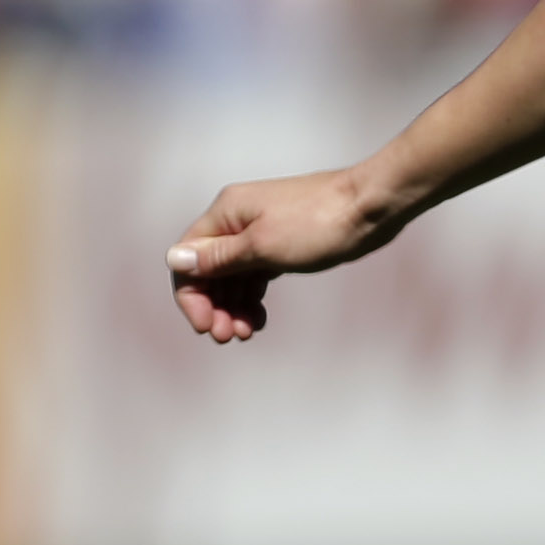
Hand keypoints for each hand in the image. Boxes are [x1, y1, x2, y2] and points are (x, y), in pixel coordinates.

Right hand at [166, 168, 392, 343]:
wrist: (370, 208)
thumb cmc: (318, 223)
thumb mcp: (262, 246)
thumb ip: (218, 257)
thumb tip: (174, 259)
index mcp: (226, 212)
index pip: (189, 258)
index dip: (191, 296)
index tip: (206, 327)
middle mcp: (238, 219)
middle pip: (209, 270)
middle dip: (214, 306)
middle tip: (229, 337)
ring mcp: (260, 231)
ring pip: (233, 275)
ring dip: (233, 306)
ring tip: (246, 333)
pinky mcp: (281, 243)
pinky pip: (255, 274)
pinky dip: (252, 297)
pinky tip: (258, 319)